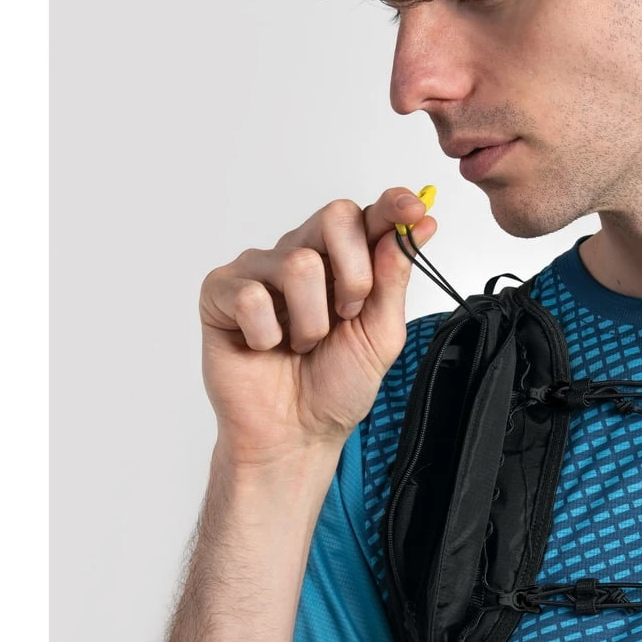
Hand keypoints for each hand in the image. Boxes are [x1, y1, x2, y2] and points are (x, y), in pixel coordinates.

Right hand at [198, 187, 436, 465]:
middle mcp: (301, 256)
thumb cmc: (335, 388)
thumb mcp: (381, 334)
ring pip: (298, 263)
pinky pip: (252, 296)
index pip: (367, 216)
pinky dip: (268, 334)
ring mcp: (259, 270)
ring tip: (303, 344)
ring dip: (311, 321)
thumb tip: (420, 224)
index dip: (391, 206)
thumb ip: (394, 277)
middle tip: (347, 315)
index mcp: (343, 263)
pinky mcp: (222, 292)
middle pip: (335, 218)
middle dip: (354, 275)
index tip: (413, 209)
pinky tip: (266, 347)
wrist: (296, 434)